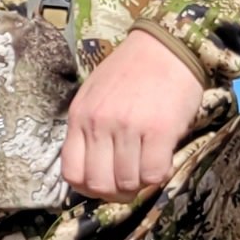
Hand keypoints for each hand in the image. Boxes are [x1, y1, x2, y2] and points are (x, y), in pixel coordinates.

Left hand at [60, 29, 203, 200]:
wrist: (167, 46)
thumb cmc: (132, 72)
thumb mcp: (95, 96)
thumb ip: (90, 129)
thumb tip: (96, 169)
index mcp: (79, 117)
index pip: (72, 173)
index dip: (89, 188)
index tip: (106, 184)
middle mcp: (99, 123)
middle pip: (99, 184)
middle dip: (116, 193)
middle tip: (131, 183)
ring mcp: (127, 127)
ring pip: (127, 183)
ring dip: (140, 183)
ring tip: (149, 166)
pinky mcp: (158, 130)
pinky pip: (154, 173)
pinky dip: (159, 175)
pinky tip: (163, 159)